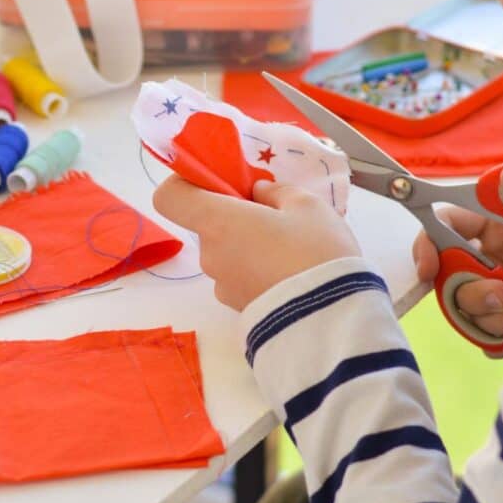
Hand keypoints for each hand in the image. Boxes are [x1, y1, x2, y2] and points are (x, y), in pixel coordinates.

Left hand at [153, 177, 360, 311]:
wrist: (332, 319)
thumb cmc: (316, 251)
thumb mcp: (307, 205)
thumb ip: (275, 192)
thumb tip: (258, 194)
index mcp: (218, 222)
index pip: (169, 198)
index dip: (184, 184)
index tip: (217, 183)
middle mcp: (210, 254)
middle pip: (207, 225)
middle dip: (234, 217)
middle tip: (275, 217)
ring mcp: (222, 285)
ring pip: (226, 252)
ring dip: (248, 245)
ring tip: (291, 250)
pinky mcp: (237, 308)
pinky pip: (240, 278)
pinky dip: (256, 271)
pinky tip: (290, 274)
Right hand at [413, 167, 502, 337]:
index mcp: (501, 231)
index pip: (449, 229)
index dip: (429, 244)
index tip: (430, 265)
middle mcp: (496, 262)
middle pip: (451, 274)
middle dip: (468, 287)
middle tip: (501, 292)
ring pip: (466, 309)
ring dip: (488, 313)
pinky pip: (484, 337)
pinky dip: (498, 337)